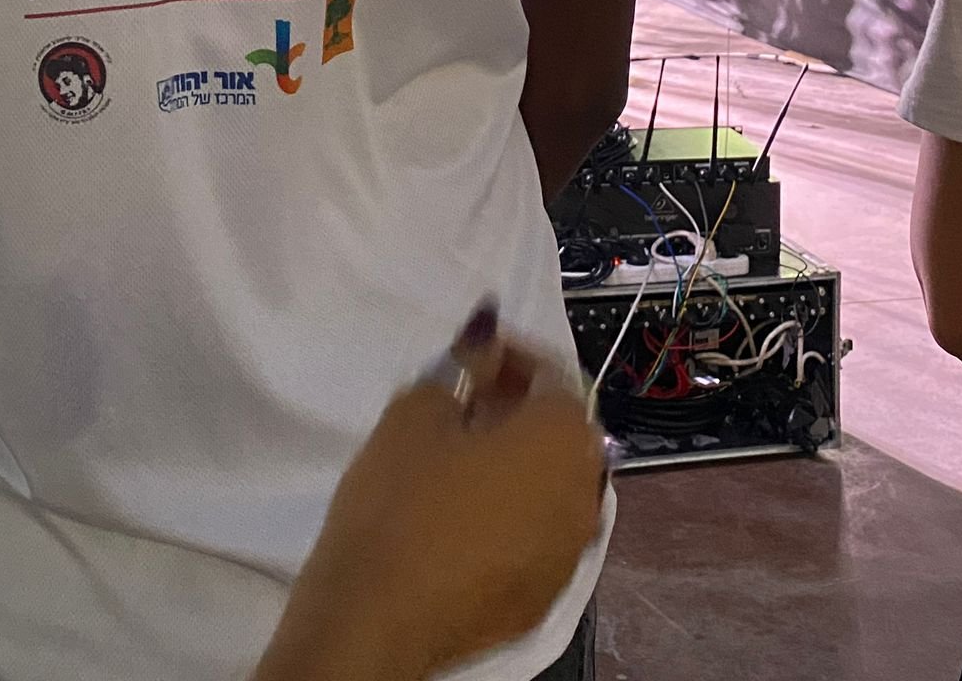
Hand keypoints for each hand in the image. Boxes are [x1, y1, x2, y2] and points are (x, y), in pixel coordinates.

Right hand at [259, 311, 606, 680]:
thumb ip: (462, 368)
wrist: (376, 618)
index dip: (510, 354)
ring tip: (459, 455)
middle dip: (518, 408)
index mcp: (565, 439)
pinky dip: (510, 512)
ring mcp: (568, 555)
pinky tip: (461, 513)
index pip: (553, 374)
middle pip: (560, 432)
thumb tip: (484, 345)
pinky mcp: (541, 600)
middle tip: (463, 399)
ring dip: (518, 461)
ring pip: (551, 486)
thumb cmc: (401, 498)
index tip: (469, 353)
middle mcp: (586, 494)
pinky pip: (535, 534)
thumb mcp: (418, 408)